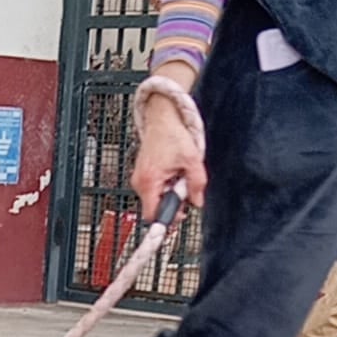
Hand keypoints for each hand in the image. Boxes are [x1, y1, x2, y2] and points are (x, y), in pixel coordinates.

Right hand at [132, 94, 207, 223]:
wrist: (162, 118)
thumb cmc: (173, 135)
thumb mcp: (192, 159)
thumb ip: (197, 184)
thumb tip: (197, 202)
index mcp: (149, 181)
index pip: (153, 215)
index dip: (168, 218)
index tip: (180, 215)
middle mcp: (139, 183)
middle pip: (155, 208)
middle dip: (172, 204)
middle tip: (184, 188)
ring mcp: (138, 180)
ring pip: (155, 199)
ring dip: (169, 194)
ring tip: (178, 176)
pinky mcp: (141, 176)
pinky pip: (153, 190)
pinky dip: (165, 187)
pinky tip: (172, 173)